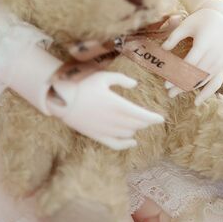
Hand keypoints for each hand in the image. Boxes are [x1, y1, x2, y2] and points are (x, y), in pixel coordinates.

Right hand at [46, 70, 163, 149]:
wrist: (61, 98)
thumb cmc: (82, 84)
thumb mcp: (102, 76)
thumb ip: (121, 80)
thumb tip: (135, 85)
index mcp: (117, 105)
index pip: (141, 115)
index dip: (153, 118)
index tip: (161, 118)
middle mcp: (113, 120)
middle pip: (136, 124)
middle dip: (145, 122)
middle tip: (151, 118)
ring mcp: (105, 129)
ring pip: (128, 133)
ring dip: (136, 128)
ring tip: (139, 123)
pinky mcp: (97, 135)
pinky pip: (115, 144)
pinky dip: (126, 144)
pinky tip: (132, 142)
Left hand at [161, 8, 222, 104]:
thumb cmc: (201, 20)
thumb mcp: (187, 24)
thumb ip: (174, 37)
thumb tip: (162, 49)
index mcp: (204, 44)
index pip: (189, 64)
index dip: (177, 74)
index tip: (165, 82)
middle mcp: (214, 55)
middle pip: (196, 75)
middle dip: (180, 84)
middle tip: (167, 91)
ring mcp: (220, 62)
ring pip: (204, 80)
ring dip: (189, 88)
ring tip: (174, 93)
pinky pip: (216, 83)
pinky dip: (207, 93)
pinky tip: (196, 101)